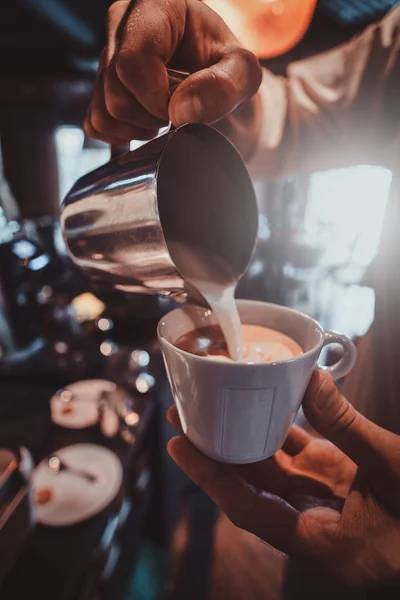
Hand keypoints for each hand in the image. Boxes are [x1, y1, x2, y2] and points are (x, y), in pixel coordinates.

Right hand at [85, 0, 261, 157]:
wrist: (220, 87)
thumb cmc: (230, 73)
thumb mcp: (244, 75)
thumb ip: (224, 88)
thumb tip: (181, 111)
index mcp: (156, 6)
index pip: (133, 61)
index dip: (157, 101)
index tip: (183, 110)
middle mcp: (122, 24)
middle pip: (115, 93)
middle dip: (150, 118)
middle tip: (178, 113)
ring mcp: (105, 55)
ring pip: (103, 113)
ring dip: (137, 129)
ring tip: (165, 119)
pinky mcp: (98, 86)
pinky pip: (95, 123)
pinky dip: (122, 136)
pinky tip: (147, 126)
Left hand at [167, 371, 399, 586]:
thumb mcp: (392, 467)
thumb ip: (348, 425)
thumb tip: (310, 377)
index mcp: (323, 542)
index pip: (251, 511)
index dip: (211, 478)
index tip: (179, 448)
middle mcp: (315, 523)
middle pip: (252, 487)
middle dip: (215, 453)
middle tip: (184, 416)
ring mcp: (324, 500)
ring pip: (271, 470)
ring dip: (241, 439)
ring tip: (210, 406)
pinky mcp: (336, 481)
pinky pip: (298, 456)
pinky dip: (279, 432)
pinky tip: (260, 406)